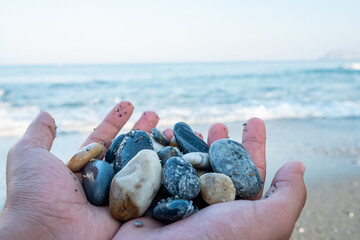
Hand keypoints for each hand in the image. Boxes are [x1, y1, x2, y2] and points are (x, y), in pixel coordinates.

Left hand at [0, 101, 159, 238]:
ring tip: (171, 131)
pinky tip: (175, 155)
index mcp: (81, 169)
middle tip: (156, 114)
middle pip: (125, 151)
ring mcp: (116, 196)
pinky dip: (164, 173)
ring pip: (141, 167)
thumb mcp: (28, 156)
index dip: (115, 122)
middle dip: (141, 131)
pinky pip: (150, 189)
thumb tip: (46, 114)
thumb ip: (38, 135)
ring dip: (156, 148)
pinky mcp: (130, 211)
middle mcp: (100, 182)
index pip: (103, 140)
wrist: (48, 233)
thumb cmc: (36, 194)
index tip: (129, 104)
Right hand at [113, 119, 306, 239]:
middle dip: (219, 143)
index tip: (254, 121)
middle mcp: (210, 207)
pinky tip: (166, 136)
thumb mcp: (267, 221)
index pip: (250, 171)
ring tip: (188, 128)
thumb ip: (287, 196)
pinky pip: (161, 170)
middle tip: (218, 125)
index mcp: (237, 211)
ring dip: (190, 144)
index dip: (253, 145)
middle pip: (217, 166)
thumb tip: (297, 165)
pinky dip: (164, 151)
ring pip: (189, 166)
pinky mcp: (155, 200)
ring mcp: (182, 203)